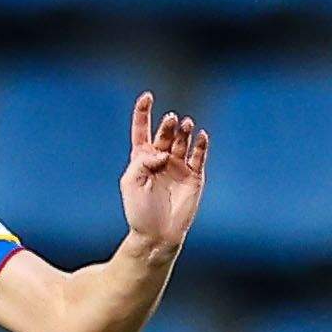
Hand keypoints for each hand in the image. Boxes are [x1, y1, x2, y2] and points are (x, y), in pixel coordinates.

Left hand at [118, 94, 207, 251]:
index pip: (142, 129)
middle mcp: (161, 159)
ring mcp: (178, 167)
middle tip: (171, 120)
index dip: (143, 112)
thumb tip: (162, 153)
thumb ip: (142, 161)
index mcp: (141, 158)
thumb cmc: (139, 210)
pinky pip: (199, 156)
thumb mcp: (130, 182)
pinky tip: (201, 136)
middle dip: (168, 125)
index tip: (148, 97)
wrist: (157, 235)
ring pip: (182, 141)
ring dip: (184, 131)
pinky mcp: (194, 177)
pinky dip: (201, 145)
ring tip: (185, 125)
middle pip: (165, 133)